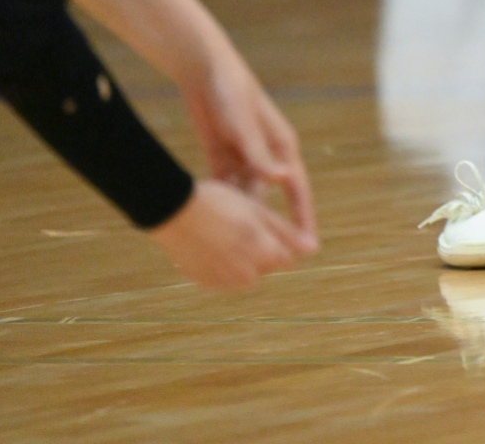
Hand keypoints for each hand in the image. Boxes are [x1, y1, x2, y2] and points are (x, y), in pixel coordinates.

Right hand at [149, 178, 310, 288]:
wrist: (172, 210)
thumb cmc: (221, 203)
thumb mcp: (258, 211)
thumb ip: (287, 234)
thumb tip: (312, 250)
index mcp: (262, 253)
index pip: (287, 259)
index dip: (280, 240)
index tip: (266, 224)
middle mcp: (244, 274)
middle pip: (266, 267)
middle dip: (262, 251)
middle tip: (244, 226)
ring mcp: (222, 281)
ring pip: (245, 274)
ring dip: (243, 260)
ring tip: (228, 234)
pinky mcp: (204, 282)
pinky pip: (223, 277)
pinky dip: (223, 265)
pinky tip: (213, 244)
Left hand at [183, 49, 316, 250]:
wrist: (204, 70)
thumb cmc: (232, 92)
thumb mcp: (245, 125)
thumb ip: (260, 154)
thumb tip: (283, 180)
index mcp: (281, 147)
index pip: (298, 192)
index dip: (303, 221)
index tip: (309, 248)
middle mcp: (266, 156)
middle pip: (272, 200)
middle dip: (273, 229)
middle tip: (272, 262)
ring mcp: (244, 157)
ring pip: (246, 197)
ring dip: (242, 218)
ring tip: (236, 251)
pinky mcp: (222, 156)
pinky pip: (225, 188)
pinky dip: (221, 204)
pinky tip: (211, 225)